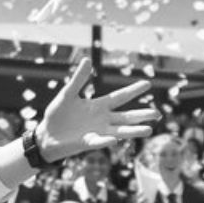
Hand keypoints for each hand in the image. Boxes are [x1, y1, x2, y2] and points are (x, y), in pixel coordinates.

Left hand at [35, 58, 157, 162]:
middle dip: (141, 115)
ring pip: (119, 131)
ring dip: (133, 131)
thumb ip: (78, 79)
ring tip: (149, 130)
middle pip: (126, 117)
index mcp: (99, 106)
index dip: (133, 90)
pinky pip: (99, 141)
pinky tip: (115, 138)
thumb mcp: (67, 94)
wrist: (45, 135)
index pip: (120, 97)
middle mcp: (102, 120)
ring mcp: (97, 132)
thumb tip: (87, 60)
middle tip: (157, 113)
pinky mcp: (87, 142)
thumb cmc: (57, 115)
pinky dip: (106, 139)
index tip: (148, 83)